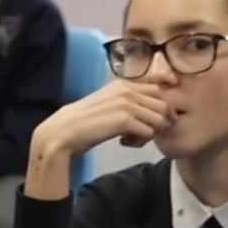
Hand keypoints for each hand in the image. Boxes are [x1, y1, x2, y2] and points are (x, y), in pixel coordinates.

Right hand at [26, 81, 171, 198]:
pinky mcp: (124, 120)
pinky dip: (140, 142)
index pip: (158, 91)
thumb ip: (128, 102)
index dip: (160, 109)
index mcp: (123, 84)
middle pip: (164, 106)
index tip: (148, 123)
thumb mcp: (109, 105)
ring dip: (149, 133)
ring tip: (131, 138)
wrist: (63, 133)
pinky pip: (149, 132)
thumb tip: (153, 110)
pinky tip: (124, 142)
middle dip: (158, 122)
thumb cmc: (86, 123)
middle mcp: (126, 90)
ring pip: (160, 120)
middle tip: (141, 133)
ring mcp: (126, 104)